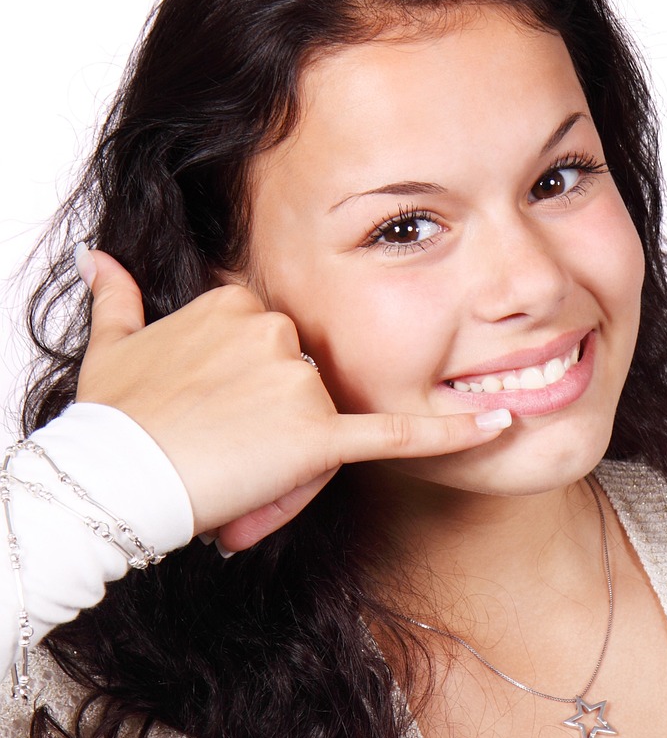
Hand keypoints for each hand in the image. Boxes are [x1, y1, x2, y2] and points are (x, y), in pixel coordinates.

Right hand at [74, 247, 509, 551]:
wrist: (112, 478)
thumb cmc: (113, 420)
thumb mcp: (113, 348)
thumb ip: (117, 298)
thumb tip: (98, 259)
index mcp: (237, 304)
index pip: (278, 345)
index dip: (254, 386)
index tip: (220, 406)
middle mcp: (277, 331)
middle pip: (308, 379)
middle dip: (278, 415)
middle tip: (224, 441)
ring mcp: (299, 382)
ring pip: (327, 414)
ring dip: (293, 445)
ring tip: (235, 461)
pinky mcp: (317, 434)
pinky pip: (395, 432)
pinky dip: (450, 430)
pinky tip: (497, 424)